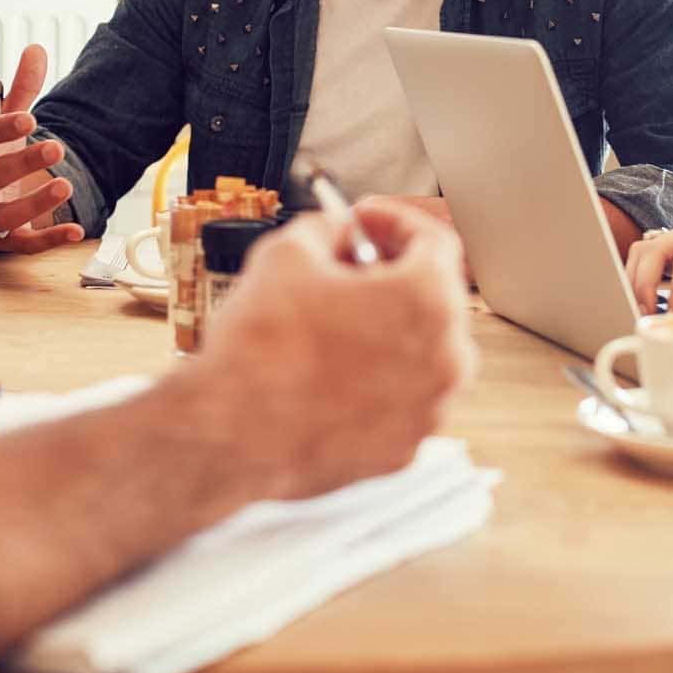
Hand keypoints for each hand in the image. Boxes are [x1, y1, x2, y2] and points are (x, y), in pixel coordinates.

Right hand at [0, 44, 82, 254]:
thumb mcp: (6, 129)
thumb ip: (21, 92)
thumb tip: (36, 48)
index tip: (30, 119)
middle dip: (22, 163)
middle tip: (57, 147)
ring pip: (4, 216)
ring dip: (34, 203)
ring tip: (64, 185)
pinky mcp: (8, 243)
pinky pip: (27, 244)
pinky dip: (51, 239)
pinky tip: (76, 230)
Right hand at [198, 204, 476, 500]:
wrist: (228, 434)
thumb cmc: (259, 349)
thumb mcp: (287, 253)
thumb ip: (328, 229)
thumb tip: (337, 233)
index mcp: (427, 302)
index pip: (436, 242)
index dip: (394, 222)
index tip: (366, 223)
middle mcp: (444, 360)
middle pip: (432, 300)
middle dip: (389, 277)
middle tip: (344, 270)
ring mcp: (427, 411)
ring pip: (418, 354)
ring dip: (383, 331)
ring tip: (330, 325)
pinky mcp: (402, 450)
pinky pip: (399, 400)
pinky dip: (374, 381)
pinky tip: (329, 373)